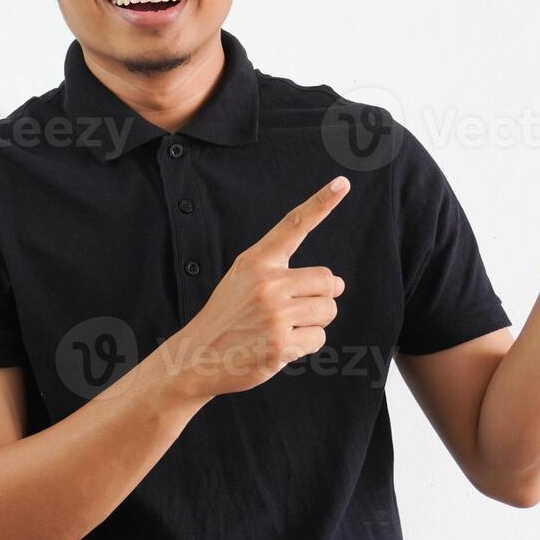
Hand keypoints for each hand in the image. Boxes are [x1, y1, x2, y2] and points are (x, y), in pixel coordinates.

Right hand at [173, 175, 350, 396]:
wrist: (198, 355)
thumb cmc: (227, 317)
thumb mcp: (243, 279)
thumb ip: (284, 273)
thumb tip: (338, 284)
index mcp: (257, 261)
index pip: (294, 225)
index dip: (321, 203)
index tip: (342, 183)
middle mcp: (267, 283)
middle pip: (328, 281)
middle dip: (321, 298)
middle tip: (294, 310)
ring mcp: (274, 314)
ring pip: (328, 311)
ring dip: (314, 323)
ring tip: (283, 328)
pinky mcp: (281, 343)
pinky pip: (319, 339)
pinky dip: (305, 346)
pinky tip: (280, 346)